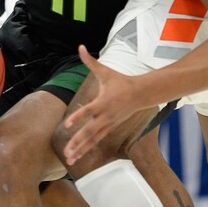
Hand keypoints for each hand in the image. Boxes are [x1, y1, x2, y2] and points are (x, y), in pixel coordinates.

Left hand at [62, 46, 141, 164]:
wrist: (141, 94)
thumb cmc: (120, 81)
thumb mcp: (105, 71)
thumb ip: (90, 61)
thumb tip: (80, 47)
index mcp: (102, 102)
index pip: (87, 111)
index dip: (77, 118)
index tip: (66, 125)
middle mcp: (104, 116)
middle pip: (89, 132)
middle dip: (77, 143)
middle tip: (66, 153)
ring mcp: (108, 124)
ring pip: (92, 140)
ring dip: (81, 151)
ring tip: (69, 160)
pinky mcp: (109, 128)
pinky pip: (96, 141)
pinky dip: (87, 149)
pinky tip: (77, 156)